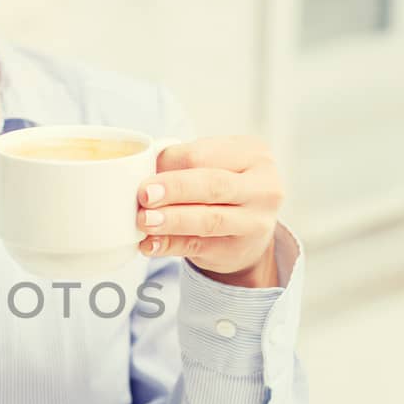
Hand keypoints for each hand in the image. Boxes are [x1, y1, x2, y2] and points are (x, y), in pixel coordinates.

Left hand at [135, 136, 283, 281]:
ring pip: (209, 219)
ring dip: (172, 220)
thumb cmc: (224, 188)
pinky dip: (170, 245)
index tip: (142, 169)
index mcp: (253, 153)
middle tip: (144, 194)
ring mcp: (254, 221)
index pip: (204, 154)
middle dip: (175, 189)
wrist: (250, 230)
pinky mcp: (237, 250)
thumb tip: (140, 171)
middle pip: (212, 184)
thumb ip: (185, 164)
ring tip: (144, 220)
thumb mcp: (215, 165)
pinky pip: (199, 247)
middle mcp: (263, 187)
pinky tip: (150, 244)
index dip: (169, 161)